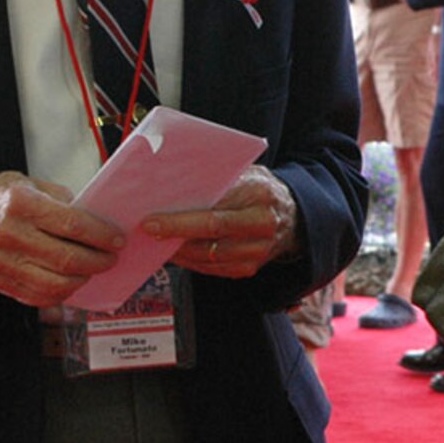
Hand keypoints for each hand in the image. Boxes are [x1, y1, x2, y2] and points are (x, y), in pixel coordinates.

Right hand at [0, 172, 123, 305]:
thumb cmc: (7, 199)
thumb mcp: (34, 185)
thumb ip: (64, 201)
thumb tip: (98, 221)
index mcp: (20, 203)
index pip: (71, 224)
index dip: (100, 235)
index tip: (117, 239)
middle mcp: (9, 234)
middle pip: (66, 258)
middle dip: (98, 260)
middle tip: (112, 257)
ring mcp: (3, 262)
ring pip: (56, 283)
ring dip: (84, 279)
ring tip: (94, 269)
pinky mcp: (1, 282)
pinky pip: (40, 297)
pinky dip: (64, 292)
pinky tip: (73, 280)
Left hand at [141, 165, 298, 276]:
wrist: (293, 217)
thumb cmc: (260, 190)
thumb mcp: (247, 173)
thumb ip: (219, 178)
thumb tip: (175, 181)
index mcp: (259, 194)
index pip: (216, 208)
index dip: (182, 216)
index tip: (155, 216)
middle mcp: (261, 224)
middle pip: (211, 233)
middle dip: (176, 233)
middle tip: (150, 230)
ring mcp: (257, 250)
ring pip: (209, 255)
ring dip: (179, 250)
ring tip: (157, 242)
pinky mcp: (249, 268)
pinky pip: (212, 269)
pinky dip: (191, 261)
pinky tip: (175, 252)